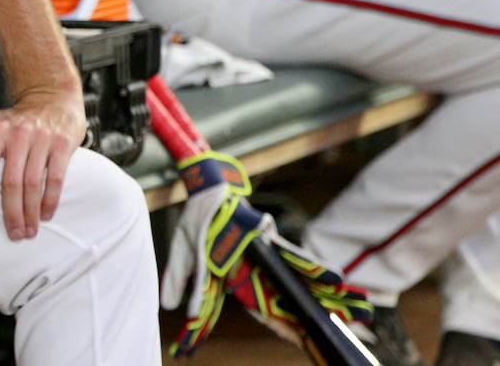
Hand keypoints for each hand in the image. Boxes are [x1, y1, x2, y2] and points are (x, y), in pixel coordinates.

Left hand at [0, 86, 86, 239]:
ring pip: (34, 183)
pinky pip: (56, 178)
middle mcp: (19, 134)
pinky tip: (46, 215)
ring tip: (29, 231)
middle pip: (12, 180)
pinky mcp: (63, 145)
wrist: (53, 96)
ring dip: (31, 212)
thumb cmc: (17, 116)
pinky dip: (50, 200)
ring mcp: (42, 139)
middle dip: (12, 211)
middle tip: (13, 234)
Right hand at [160, 152, 372, 356]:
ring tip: (360, 309)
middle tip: (352, 331)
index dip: (285, 328)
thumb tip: (171, 306)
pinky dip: (315, 268)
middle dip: (319, 318)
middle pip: (292, 301)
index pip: (266, 312)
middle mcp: (258, 271)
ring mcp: (268, 256)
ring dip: (330, 296)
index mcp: (239, 281)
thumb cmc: (198, 222)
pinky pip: (296, 256)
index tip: (303, 342)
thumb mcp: (187, 256)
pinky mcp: (272, 239)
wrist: (206, 189)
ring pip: (302, 281)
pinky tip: (336, 278)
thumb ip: (183, 283)